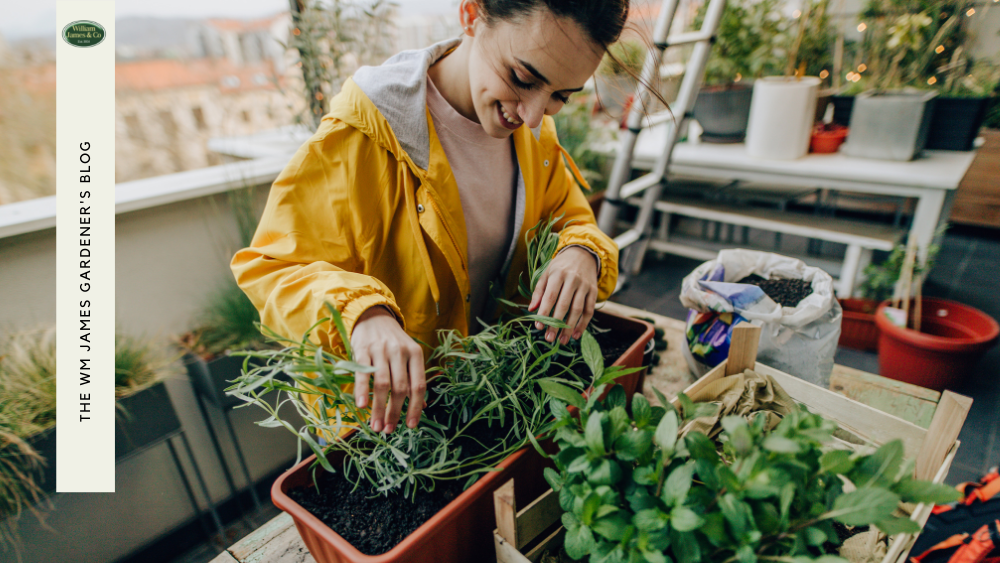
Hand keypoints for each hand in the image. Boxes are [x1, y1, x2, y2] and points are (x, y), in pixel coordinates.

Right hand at [350, 306, 425, 433]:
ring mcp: (381, 350)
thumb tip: (423, 406)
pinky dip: (362, 392)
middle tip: (389, 430)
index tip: (410, 426)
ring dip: (379, 408)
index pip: (418, 385)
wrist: (372, 316)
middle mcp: (400, 351)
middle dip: (395, 412)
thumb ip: (413, 378)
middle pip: (400, 388)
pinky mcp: (363, 350)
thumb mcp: (408, 355)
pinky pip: (363, 375)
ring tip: (376, 426)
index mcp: (415, 354)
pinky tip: (362, 407)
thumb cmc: (393, 341)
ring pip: (382, 384)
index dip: (416, 408)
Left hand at [528, 246, 598, 344]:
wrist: (583, 254)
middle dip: (556, 324)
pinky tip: (575, 335)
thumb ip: (539, 291)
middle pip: (564, 305)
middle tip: (549, 338)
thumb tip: (532, 309)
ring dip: (570, 327)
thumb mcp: (547, 273)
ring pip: (578, 310)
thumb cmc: (560, 266)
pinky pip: (589, 310)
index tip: (538, 326)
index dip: (544, 312)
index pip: (550, 296)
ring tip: (562, 341)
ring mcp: (585, 285)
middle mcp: (573, 279)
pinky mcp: (594, 291)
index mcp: (558, 274)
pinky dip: (583, 324)